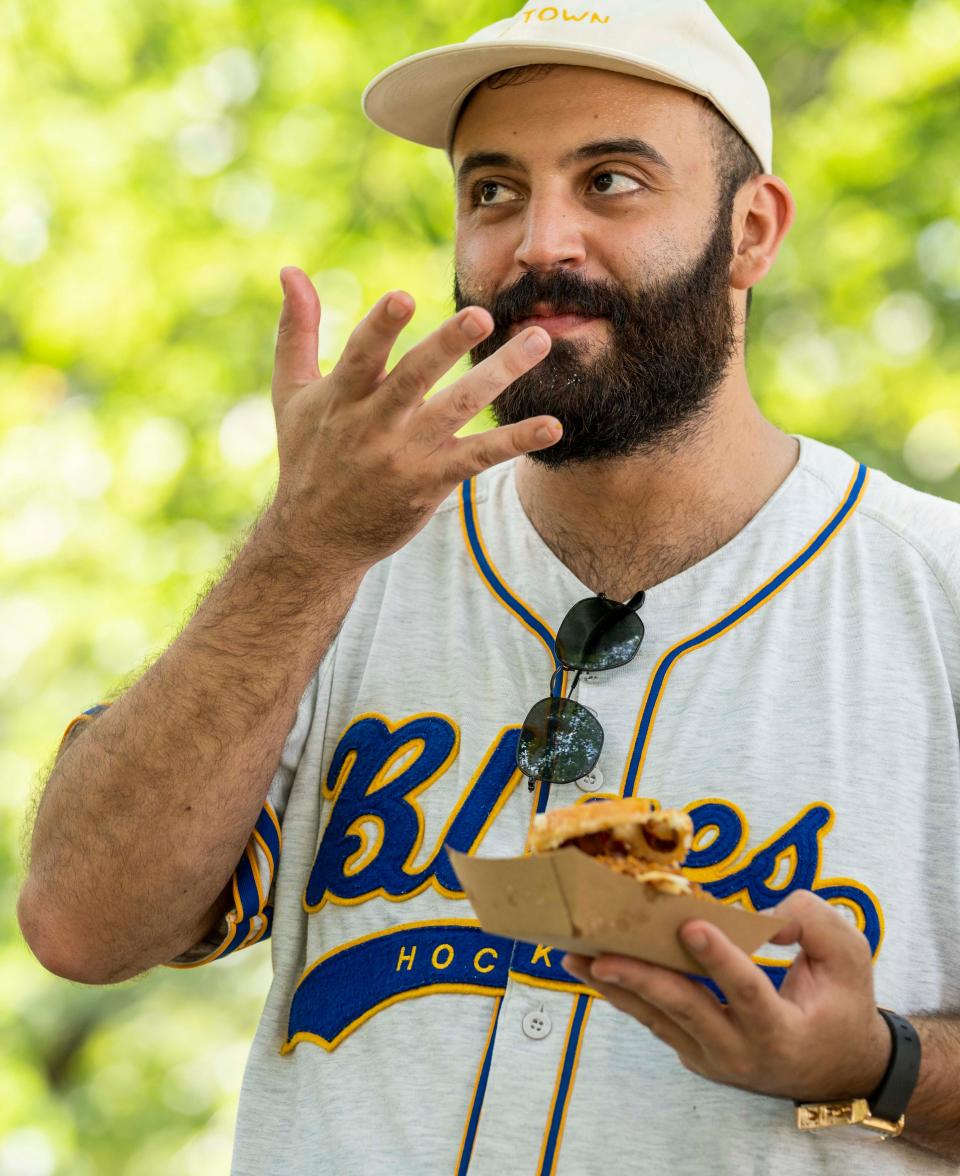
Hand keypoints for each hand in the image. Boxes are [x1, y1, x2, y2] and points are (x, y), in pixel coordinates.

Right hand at [262, 267, 559, 572]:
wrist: (316, 538)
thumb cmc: (306, 456)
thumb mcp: (291, 393)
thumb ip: (296, 329)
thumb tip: (290, 269)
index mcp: (342, 396)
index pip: (361, 355)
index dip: (380, 328)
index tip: (402, 297)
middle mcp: (375, 423)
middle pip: (415, 378)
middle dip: (446, 345)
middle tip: (481, 315)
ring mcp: (406, 454)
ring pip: (458, 408)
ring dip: (499, 375)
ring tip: (538, 341)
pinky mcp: (431, 482)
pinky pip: (479, 458)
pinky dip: (515, 441)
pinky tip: (551, 426)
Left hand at [562, 890, 890, 1103]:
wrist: (839, 1067)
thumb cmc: (844, 1004)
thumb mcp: (850, 958)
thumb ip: (813, 923)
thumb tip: (767, 912)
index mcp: (784, 1032)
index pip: (748, 992)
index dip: (719, 959)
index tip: (690, 925)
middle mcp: (742, 1053)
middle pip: (685, 1010)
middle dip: (640, 978)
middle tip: (601, 953)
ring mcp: (713, 1059)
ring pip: (658, 1018)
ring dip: (615, 985)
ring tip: (572, 957)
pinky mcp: (694, 1052)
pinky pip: (656, 1020)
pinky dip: (624, 992)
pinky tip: (592, 967)